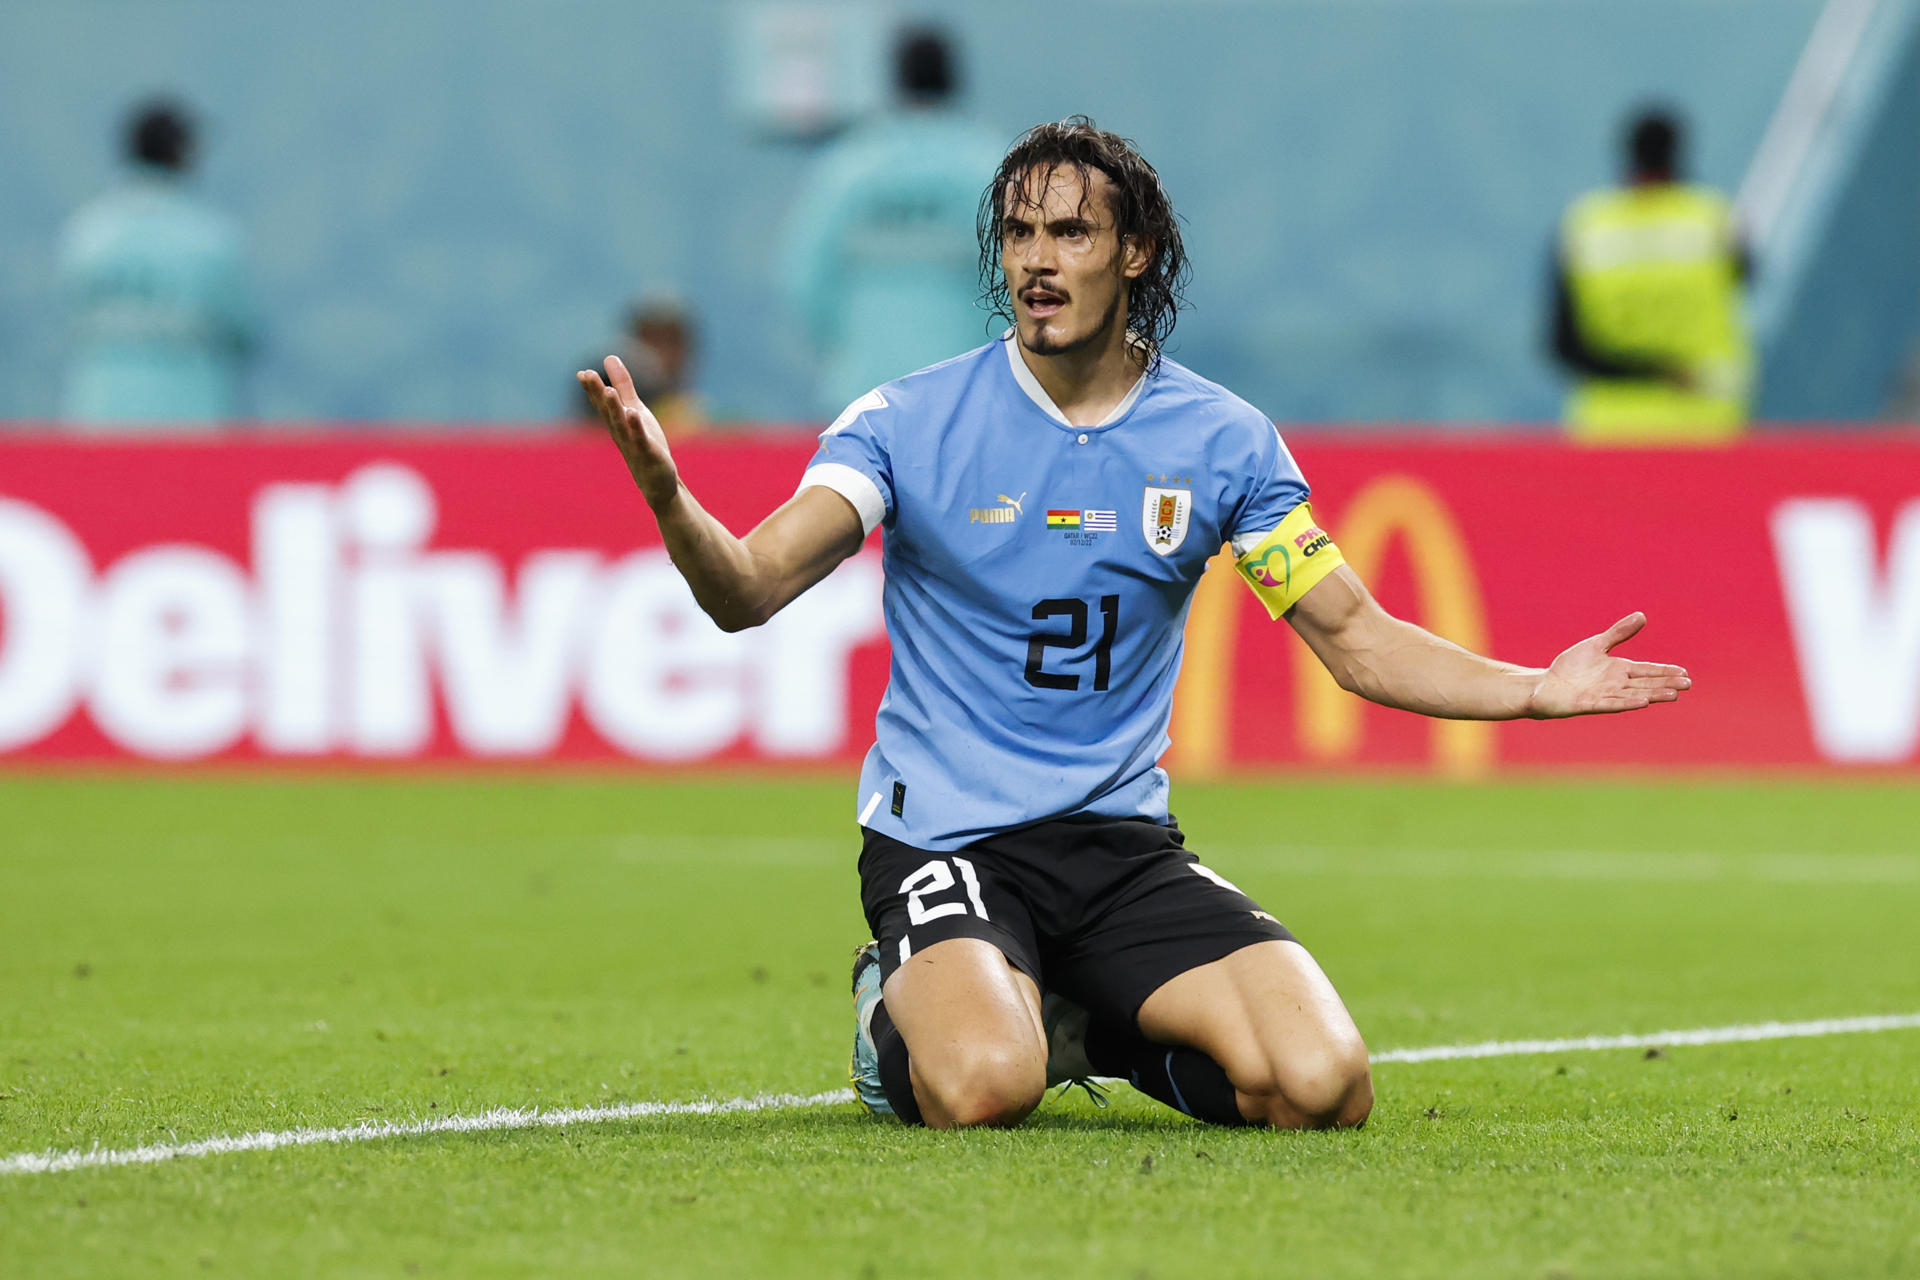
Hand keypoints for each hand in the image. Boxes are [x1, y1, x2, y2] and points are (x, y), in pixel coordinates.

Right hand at [578, 355, 679, 510]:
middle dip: (598, 394)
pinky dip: (636, 427)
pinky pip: (640, 439)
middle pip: (607, 411)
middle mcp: (620, 432)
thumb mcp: (634, 409)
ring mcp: (633, 444)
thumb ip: (623, 385)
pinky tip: (633, 413)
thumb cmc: (643, 443)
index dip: (592, 389)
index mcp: (616, 422)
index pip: (601, 403)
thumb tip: (609, 357)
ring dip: (614, 408)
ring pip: (621, 425)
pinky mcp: (648, 453)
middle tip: (588, 375)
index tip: (583, 373)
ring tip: (608, 391)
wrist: (657, 481)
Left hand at [1527, 612, 1690, 717]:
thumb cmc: (1571, 667)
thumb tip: (1642, 616)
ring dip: (1654, 695)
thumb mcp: (1596, 645)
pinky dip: (1628, 703)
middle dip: (1666, 684)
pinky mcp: (1591, 704)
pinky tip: (1643, 701)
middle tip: (1688, 685)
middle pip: (1646, 684)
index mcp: (1619, 670)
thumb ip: (1618, 633)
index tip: (1685, 673)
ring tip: (1673, 695)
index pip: (1647, 670)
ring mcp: (1605, 695)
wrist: (1546, 685)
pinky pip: (1613, 704)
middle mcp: (1616, 684)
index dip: (1665, 671)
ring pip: (1635, 695)